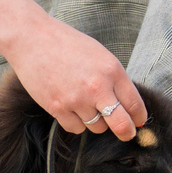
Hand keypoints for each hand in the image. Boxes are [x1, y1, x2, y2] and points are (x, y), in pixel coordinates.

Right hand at [5, 13, 144, 140]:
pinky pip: (76, 128)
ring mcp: (77, 99)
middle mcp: (97, 87)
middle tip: (126, 134)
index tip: (138, 122)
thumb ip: (114, 78)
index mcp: (112, 70)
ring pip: (97, 127)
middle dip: (127, 132)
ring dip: (95, 121)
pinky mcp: (58, 108)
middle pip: (121, 125)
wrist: (32, 38)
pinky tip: (71, 107)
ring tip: (85, 104)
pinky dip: (76, 122)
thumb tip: (127, 104)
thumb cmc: (67, 44)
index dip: (139, 117)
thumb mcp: (100, 55)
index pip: (134, 104)